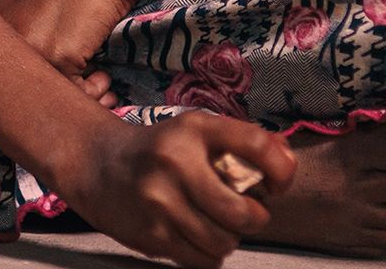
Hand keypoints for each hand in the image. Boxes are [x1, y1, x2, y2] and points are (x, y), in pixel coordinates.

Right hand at [44, 113, 295, 268]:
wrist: (96, 165)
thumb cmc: (161, 150)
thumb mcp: (197, 131)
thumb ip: (245, 143)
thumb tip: (288, 163)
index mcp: (194, 129)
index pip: (258, 145)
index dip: (281, 171)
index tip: (276, 185)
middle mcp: (176, 162)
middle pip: (244, 214)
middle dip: (253, 218)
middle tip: (244, 213)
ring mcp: (160, 201)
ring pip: (224, 242)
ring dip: (227, 238)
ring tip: (213, 223)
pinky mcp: (150, 234)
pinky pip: (202, 260)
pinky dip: (207, 253)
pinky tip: (194, 235)